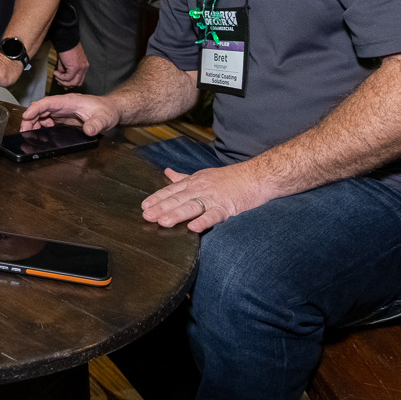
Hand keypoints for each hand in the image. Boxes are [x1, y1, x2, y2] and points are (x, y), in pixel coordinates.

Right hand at [21, 93, 118, 136]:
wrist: (111, 110)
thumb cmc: (107, 111)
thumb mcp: (104, 118)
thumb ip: (96, 124)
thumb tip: (89, 131)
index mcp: (70, 101)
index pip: (48, 102)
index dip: (36, 108)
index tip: (26, 116)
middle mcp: (63, 105)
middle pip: (41, 109)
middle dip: (30, 118)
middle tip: (25, 131)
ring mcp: (62, 111)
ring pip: (42, 114)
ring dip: (34, 123)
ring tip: (31, 134)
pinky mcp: (63, 117)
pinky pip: (47, 120)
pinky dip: (41, 126)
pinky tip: (42, 133)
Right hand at [53, 45, 89, 87]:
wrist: (66, 40)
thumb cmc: (65, 48)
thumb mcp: (66, 62)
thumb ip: (64, 70)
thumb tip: (61, 78)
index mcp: (84, 66)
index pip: (80, 80)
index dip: (71, 83)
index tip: (63, 83)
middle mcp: (84, 68)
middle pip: (77, 83)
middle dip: (67, 84)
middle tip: (59, 82)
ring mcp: (81, 68)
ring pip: (73, 82)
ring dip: (63, 82)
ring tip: (57, 76)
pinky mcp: (75, 68)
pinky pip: (67, 78)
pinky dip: (60, 77)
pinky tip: (56, 72)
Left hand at [141, 163, 276, 232]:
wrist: (256, 176)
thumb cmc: (230, 178)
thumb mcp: (204, 175)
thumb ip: (184, 177)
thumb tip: (167, 172)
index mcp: (194, 182)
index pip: (172, 190)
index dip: (157, 198)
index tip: (144, 206)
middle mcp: (201, 189)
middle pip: (178, 199)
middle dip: (161, 208)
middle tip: (147, 216)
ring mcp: (213, 198)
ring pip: (192, 206)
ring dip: (177, 214)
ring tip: (163, 222)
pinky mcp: (227, 207)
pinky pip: (214, 215)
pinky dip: (203, 221)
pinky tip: (193, 227)